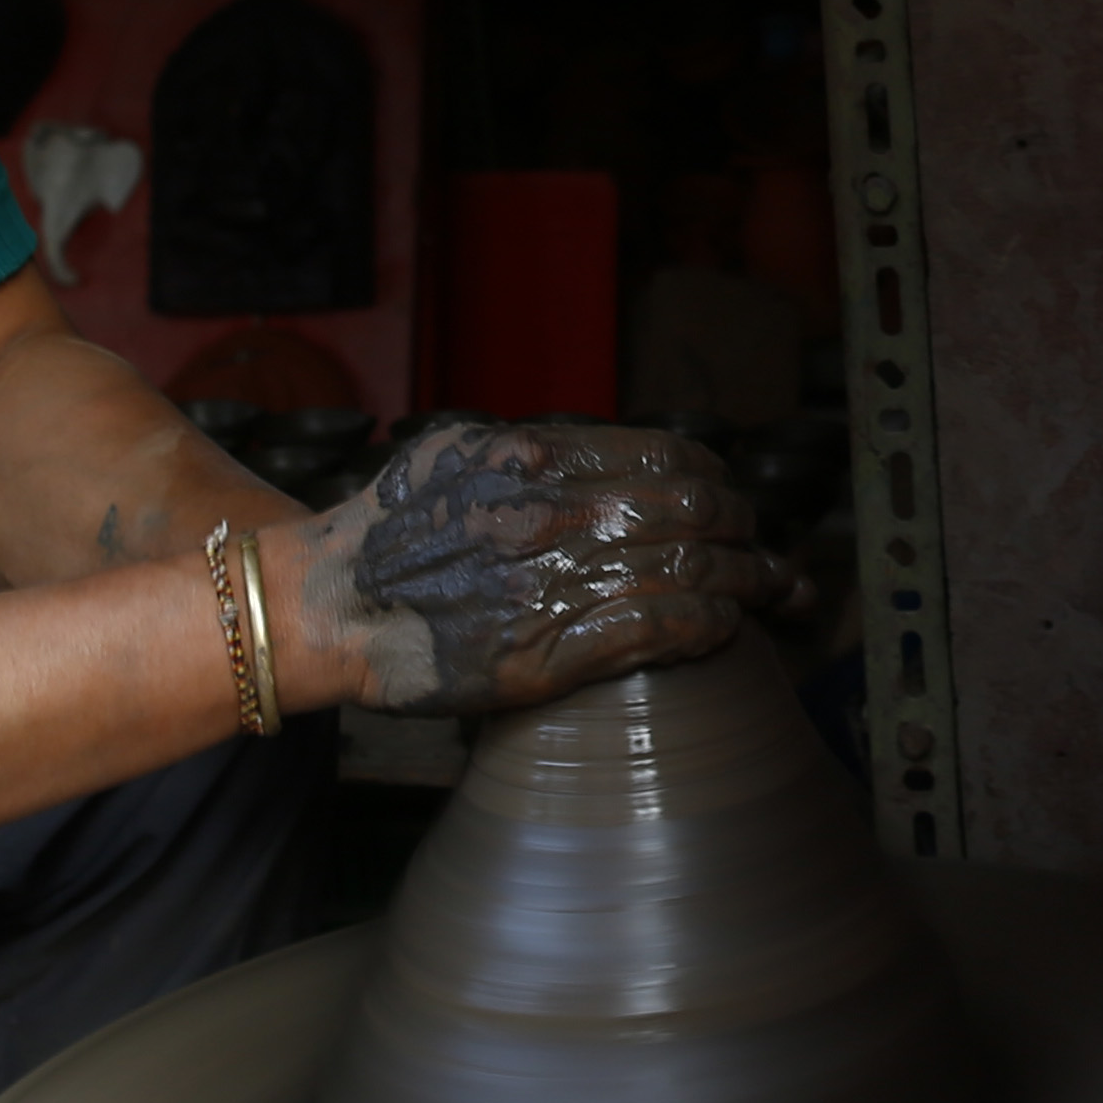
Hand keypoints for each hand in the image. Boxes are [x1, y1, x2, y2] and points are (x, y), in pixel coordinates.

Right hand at [288, 417, 799, 717]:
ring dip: (748, 583)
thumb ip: (540, 447)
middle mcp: (553, 513)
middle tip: (768, 552)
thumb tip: (616, 453)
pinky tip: (724, 629)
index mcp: (537, 456)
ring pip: (690, 572)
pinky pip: (654, 632)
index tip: (732, 498)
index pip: (670, 456)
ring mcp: (552, 584)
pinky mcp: (545, 655)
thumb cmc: (392, 526)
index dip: (717, 479)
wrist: (329, 604)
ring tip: (774, 595)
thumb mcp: (462, 452)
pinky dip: (705, 627)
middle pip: (697, 512)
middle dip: (748, 532)